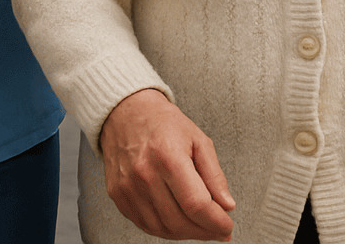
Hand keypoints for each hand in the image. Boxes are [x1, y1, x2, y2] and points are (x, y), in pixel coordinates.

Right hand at [100, 89, 235, 240]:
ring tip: (200, 227)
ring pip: (162, 228)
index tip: (227, 226)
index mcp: (168, 156)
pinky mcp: (117, 194)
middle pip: (179, 221)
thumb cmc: (163, 124)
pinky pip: (144, 224)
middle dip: (204, 232)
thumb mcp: (198, 140)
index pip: (196, 204)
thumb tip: (227, 205)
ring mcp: (127, 187)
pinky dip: (165, 229)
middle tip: (218, 230)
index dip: (216, 221)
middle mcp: (144, 174)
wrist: (126, 112)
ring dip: (186, 234)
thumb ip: (214, 175)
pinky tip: (178, 222)